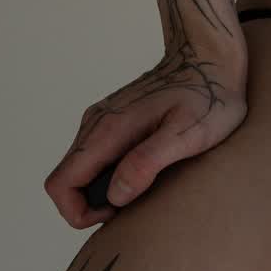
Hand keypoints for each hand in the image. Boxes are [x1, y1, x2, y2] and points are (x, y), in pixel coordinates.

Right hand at [43, 39, 248, 228]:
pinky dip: (109, 174)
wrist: (209, 55)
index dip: (78, 213)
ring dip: (101, 190)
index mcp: (109, 129)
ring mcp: (103, 119)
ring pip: (80, 169)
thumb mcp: (187, 133)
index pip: (61, 183)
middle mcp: (97, 122)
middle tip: (135, 204)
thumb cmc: (207, 96)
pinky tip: (145, 170)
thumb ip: (147, 162)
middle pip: (67, 179)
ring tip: (144, 187)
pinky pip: (96, 156)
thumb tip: (115, 195)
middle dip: (90, 205)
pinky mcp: (114, 119)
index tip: (114, 215)